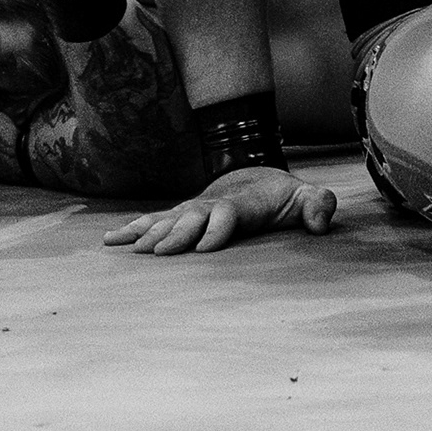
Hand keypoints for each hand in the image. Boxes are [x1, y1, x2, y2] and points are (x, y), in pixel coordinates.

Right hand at [102, 164, 338, 255]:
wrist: (254, 177)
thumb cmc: (283, 196)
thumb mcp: (307, 197)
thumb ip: (318, 205)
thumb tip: (321, 222)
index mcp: (243, 204)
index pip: (228, 213)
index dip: (217, 228)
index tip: (205, 248)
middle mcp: (212, 205)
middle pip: (192, 218)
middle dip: (176, 234)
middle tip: (158, 253)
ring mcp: (193, 210)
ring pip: (168, 219)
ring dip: (149, 233)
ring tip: (129, 249)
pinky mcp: (180, 216)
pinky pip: (153, 221)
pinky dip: (131, 229)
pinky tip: (110, 241)